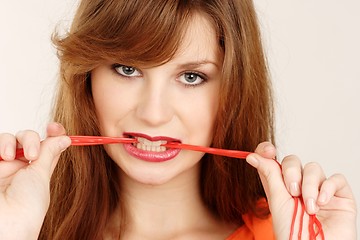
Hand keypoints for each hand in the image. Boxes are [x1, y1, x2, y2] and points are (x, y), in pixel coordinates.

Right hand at [0, 123, 70, 239]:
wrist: (6, 222)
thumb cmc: (27, 206)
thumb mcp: (42, 175)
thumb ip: (49, 153)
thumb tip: (65, 138)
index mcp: (37, 170)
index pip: (45, 145)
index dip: (51, 133)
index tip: (53, 127)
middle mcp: (19, 167)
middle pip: (25, 138)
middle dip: (30, 138)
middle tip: (33, 154)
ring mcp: (2, 166)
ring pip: (8, 139)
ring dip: (12, 141)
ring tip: (11, 157)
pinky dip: (0, 144)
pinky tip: (4, 156)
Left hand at [246, 142, 356, 239]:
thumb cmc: (293, 232)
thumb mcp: (277, 200)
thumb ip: (269, 174)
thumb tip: (253, 155)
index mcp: (280, 187)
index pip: (272, 161)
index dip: (268, 151)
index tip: (267, 151)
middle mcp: (299, 186)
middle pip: (293, 161)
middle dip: (291, 172)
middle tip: (292, 192)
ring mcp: (320, 190)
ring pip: (314, 168)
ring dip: (310, 186)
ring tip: (309, 208)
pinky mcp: (340, 196)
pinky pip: (336, 179)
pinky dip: (328, 188)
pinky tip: (322, 203)